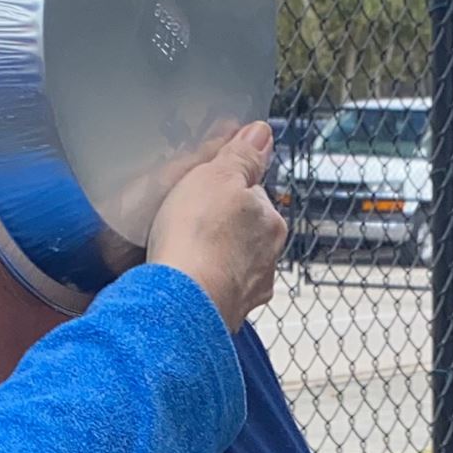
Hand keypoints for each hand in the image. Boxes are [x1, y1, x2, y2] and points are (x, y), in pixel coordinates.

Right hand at [147, 120, 287, 330]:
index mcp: (272, 222)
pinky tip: (186, 285)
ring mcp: (249, 292)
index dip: (226, 191)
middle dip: (223, 228)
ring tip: (184, 257)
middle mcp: (268, 260)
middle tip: (188, 224)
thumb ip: (242, 156)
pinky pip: (216, 294)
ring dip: (214, 260)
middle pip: (245, 232)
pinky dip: (205, 289)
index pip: (254, 196)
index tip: (203, 193)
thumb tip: (262, 134)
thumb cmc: (198, 237)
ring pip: (232, 266)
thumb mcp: (218, 176)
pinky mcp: (227, 318)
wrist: (180, 305)